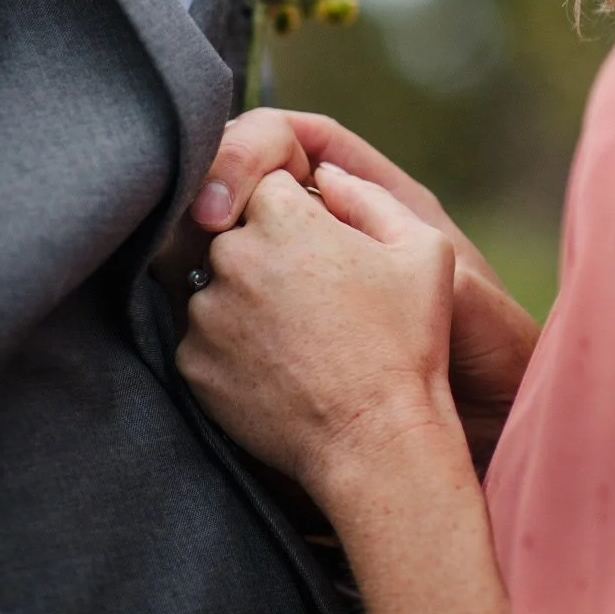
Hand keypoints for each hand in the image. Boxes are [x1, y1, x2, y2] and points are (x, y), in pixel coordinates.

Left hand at [192, 110, 542, 467]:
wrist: (374, 439)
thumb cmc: (407, 342)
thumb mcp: (423, 248)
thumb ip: (369, 196)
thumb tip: (325, 174)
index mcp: (282, 215)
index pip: (267, 184)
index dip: (297, 213)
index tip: (320, 245)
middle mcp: (231, 255)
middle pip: (235, 233)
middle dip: (266, 252)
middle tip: (311, 295)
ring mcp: (205, 312)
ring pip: (216, 286)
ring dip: (245, 300)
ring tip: (296, 337)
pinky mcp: (191, 363)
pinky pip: (204, 338)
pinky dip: (231, 348)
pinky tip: (276, 367)